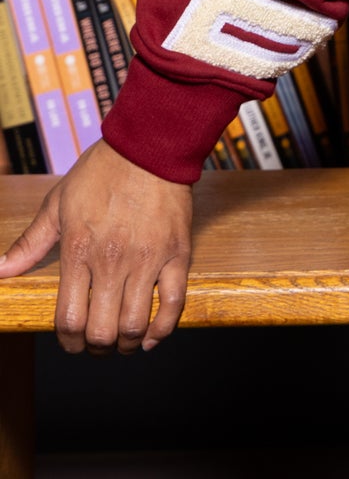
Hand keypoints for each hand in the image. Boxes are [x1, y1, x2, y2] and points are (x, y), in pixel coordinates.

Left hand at [0, 138, 191, 353]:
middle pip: (102, 331)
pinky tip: (152, 336)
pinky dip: (163, 328)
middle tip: (97, 343)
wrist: (151, 143)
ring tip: (123, 340)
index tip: (71, 342)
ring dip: (127, 343)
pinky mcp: (177, 253)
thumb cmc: (102, 170)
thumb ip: (30, 242)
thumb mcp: (57, 202)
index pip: (68, 320)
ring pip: (136, 324)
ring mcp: (147, 259)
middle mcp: (112, 261)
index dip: (68, 342)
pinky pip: (174, 303)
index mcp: (78, 251)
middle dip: (96, 347)